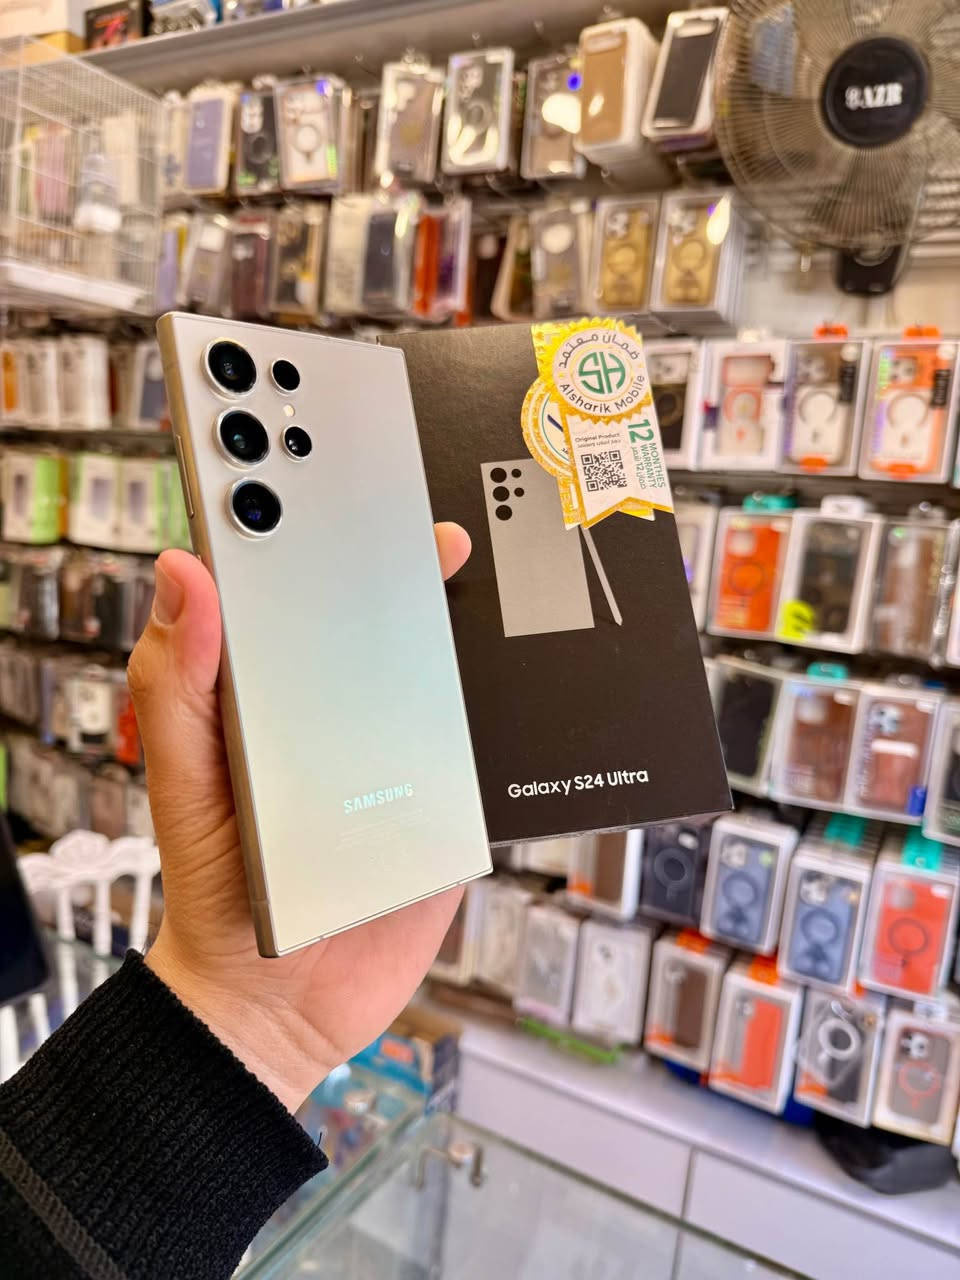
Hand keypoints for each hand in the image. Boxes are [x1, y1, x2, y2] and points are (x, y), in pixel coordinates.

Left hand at [128, 524, 471, 1111]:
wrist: (283, 999)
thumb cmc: (218, 886)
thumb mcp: (185, 777)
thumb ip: (180, 683)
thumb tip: (182, 572)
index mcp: (270, 689)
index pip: (289, 584)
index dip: (301, 514)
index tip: (317, 452)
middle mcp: (336, 705)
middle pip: (376, 612)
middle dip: (401, 553)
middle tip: (427, 501)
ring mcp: (396, 748)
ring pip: (439, 665)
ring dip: (465, 619)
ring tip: (495, 559)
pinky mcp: (446, 795)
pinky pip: (484, 739)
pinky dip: (509, 706)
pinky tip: (528, 661)